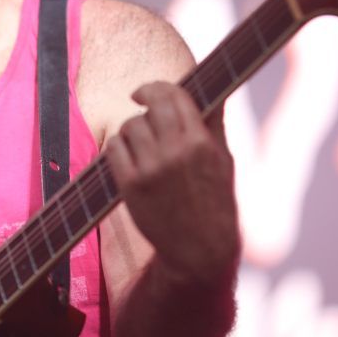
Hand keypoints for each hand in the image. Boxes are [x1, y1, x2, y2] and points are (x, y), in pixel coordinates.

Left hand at [105, 81, 238, 288]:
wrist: (199, 249)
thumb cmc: (214, 201)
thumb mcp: (223, 161)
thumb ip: (214, 123)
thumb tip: (213, 90)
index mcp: (202, 143)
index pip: (175, 96)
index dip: (157, 87)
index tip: (147, 91)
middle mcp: (176, 152)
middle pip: (151, 105)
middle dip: (143, 99)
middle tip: (139, 102)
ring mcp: (151, 169)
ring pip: (130, 125)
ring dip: (133, 128)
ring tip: (142, 143)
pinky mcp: (131, 185)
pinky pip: (114, 147)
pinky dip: (119, 146)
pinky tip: (128, 155)